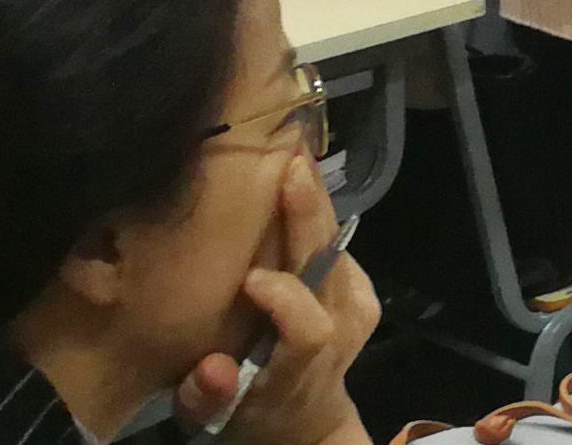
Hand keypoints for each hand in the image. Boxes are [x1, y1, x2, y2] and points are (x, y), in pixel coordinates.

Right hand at [174, 157, 377, 444]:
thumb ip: (207, 398)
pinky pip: (340, 243)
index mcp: (305, 364)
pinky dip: (317, 213)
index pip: (309, 328)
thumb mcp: (215, 419)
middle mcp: (342, 329)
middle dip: (309, 214)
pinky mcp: (365, 291)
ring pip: (336, 243)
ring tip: (291, 153)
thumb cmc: (251, 414)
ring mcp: (360, 306)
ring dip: (313, 201)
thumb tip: (210, 370)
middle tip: (289, 161)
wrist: (305, 421)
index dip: (284, 297)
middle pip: (329, 265)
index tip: (250, 278)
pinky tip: (297, 182)